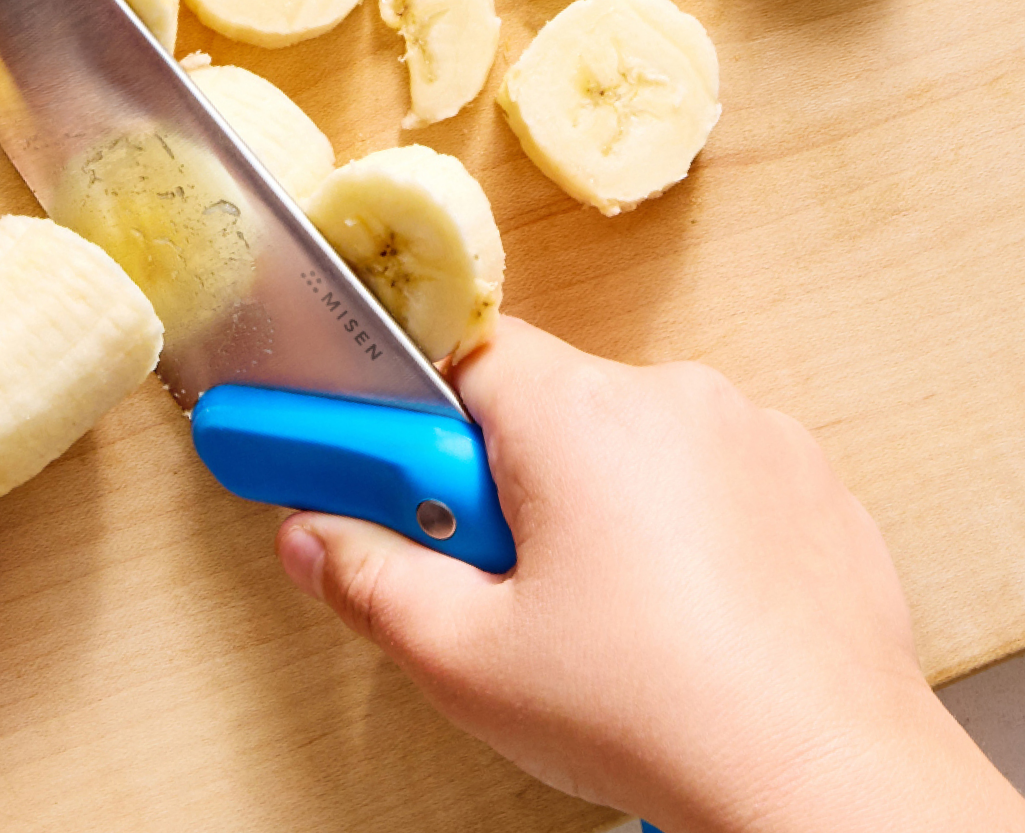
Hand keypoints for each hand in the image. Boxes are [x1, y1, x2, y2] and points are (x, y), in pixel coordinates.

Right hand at [276, 317, 1024, 831]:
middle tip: (498, 575)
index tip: (394, 474)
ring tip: (600, 609)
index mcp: (580, 416)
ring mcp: (753, 435)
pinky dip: (678, 521)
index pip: (460, 356)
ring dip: (592, 499)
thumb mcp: (466, 658)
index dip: (415, 418)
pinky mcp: (809, 482)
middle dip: (501, 479)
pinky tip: (676, 610)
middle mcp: (672, 398)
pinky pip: (708, 473)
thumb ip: (367, 581)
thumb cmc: (655, 716)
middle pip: (543, 403)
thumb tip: (310, 535)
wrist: (825, 779)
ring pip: (626, 440)